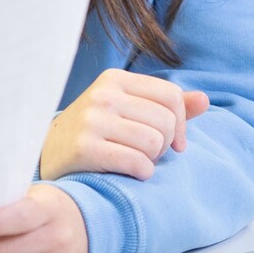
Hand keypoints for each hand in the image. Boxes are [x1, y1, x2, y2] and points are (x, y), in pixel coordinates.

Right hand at [39, 68, 208, 180]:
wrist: (48, 152)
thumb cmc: (96, 131)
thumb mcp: (127, 109)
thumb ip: (166, 105)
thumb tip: (204, 100)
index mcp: (115, 80)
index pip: (171, 96)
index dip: (180, 124)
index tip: (173, 142)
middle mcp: (103, 95)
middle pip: (165, 121)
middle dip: (163, 144)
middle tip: (147, 153)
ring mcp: (92, 121)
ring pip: (154, 143)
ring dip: (151, 159)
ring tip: (134, 160)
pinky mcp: (85, 148)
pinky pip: (138, 163)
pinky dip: (141, 173)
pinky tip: (128, 172)